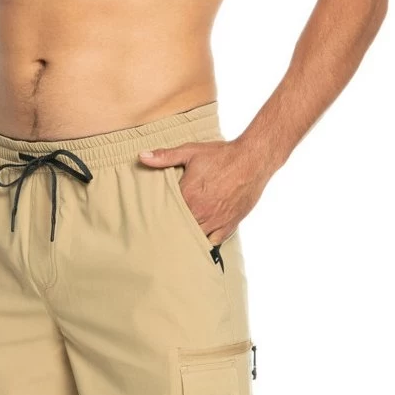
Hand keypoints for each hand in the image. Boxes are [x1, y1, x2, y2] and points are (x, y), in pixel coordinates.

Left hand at [138, 138, 267, 243]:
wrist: (252, 160)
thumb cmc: (222, 155)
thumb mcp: (191, 152)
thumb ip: (165, 156)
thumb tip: (142, 157)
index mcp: (188, 196)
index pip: (166, 214)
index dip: (159, 217)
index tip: (151, 220)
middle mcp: (201, 212)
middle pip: (179, 229)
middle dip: (172, 230)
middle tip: (162, 234)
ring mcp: (216, 221)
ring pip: (195, 238)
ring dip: (187, 238)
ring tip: (178, 240)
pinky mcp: (229, 225)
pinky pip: (213, 242)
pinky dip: (206, 243)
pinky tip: (199, 242)